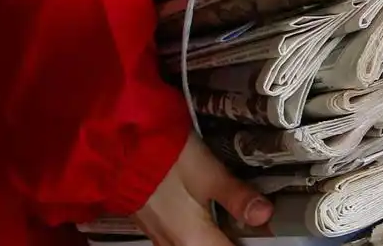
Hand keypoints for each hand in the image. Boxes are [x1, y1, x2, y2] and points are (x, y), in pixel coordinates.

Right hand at [134, 136, 271, 245]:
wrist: (117, 147)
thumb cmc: (165, 158)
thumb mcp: (208, 172)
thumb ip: (237, 197)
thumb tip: (266, 215)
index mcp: (194, 241)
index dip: (247, 242)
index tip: (259, 235)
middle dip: (228, 241)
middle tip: (247, 228)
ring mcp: (161, 237)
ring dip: (213, 239)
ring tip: (229, 225)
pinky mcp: (153, 224)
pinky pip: (181, 240)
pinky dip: (198, 235)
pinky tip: (205, 218)